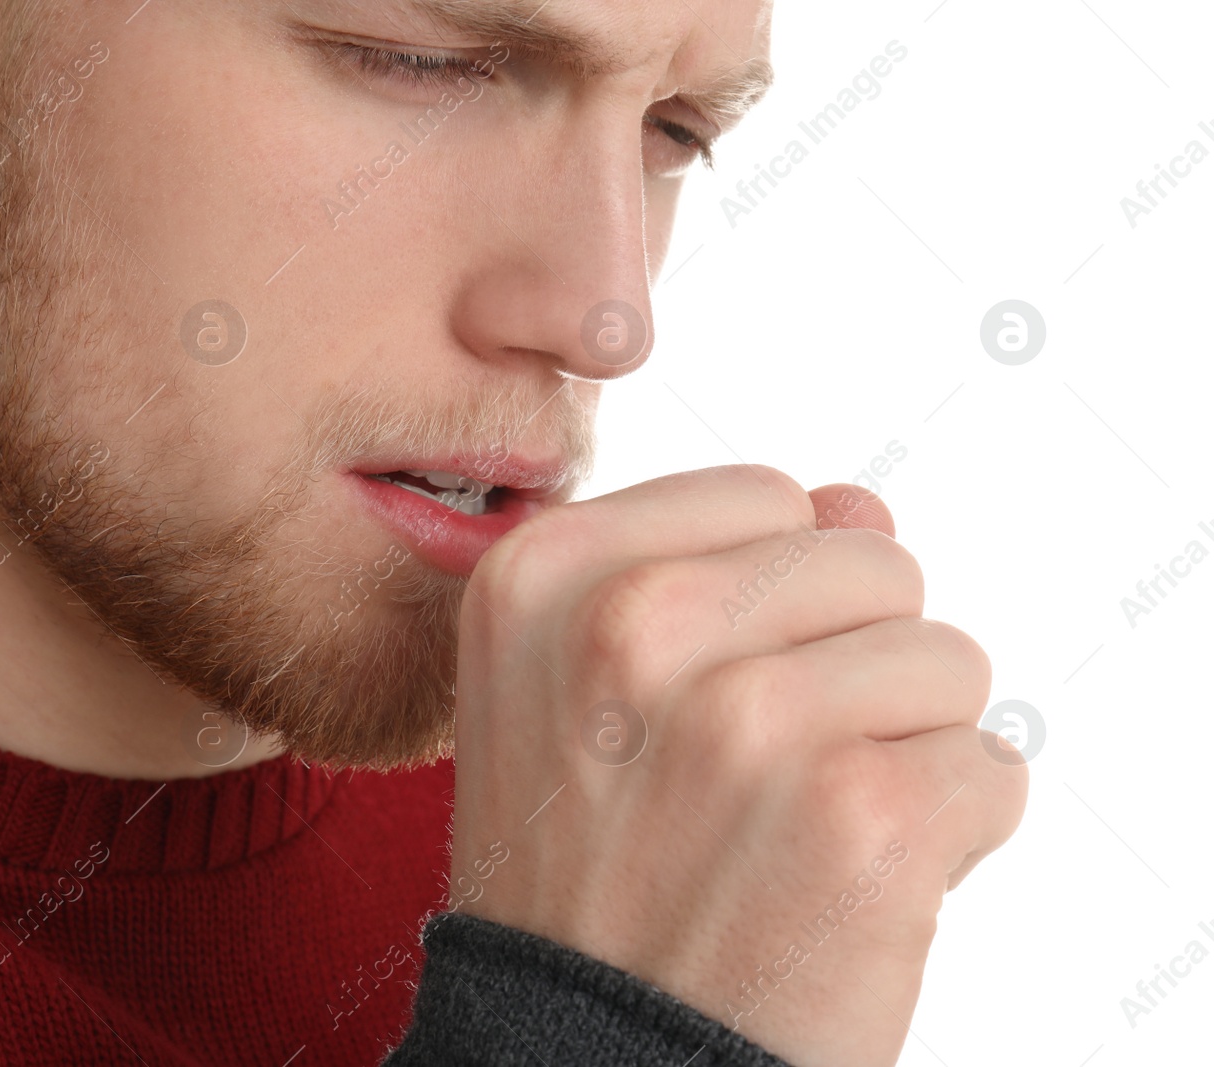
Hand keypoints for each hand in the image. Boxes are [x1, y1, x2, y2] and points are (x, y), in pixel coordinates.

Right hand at [448, 465, 1026, 1066]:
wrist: (579, 1063)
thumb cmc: (584, 875)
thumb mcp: (570, 687)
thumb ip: (704, 567)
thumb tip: (864, 503)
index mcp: (545, 575)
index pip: (770, 497)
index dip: (770, 604)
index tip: (706, 698)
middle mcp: (634, 625)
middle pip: (871, 560)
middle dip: (849, 665)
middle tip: (758, 777)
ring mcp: (750, 719)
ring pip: (948, 660)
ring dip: (902, 750)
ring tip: (798, 832)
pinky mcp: (865, 815)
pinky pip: (992, 765)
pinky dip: (947, 835)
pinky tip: (845, 887)